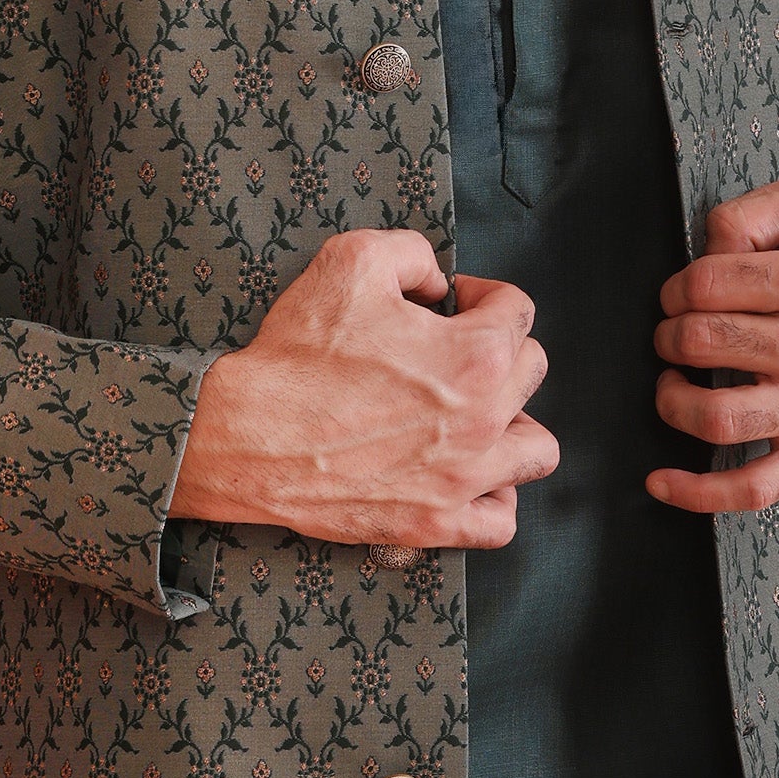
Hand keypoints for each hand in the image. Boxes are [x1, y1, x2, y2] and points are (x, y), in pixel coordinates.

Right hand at [171, 228, 558, 548]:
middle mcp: (482, 420)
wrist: (243, 436)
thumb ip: (412, 254)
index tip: (458, 302)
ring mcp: (463, 479)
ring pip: (535, 449)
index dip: (484, 295)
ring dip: (515, 423)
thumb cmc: (293, 359)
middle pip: (531, 372)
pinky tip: (470, 474)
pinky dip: (496, 497)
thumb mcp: (350, 262)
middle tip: (455, 349)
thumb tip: (437, 281)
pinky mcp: (434, 523)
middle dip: (499, 349)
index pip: (518, 311)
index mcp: (474, 356)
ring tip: (478, 412)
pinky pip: (501, 521)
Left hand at [646, 177, 778, 513]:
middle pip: (701, 343)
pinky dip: (697, 492)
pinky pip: (750, 488)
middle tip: (674, 337)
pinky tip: (661, 481)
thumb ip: (753, 212)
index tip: (679, 298)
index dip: (676, 290)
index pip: (707, 284)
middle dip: (669, 337)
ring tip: (673, 386)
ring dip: (672, 401)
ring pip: (715, 416)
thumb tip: (706, 249)